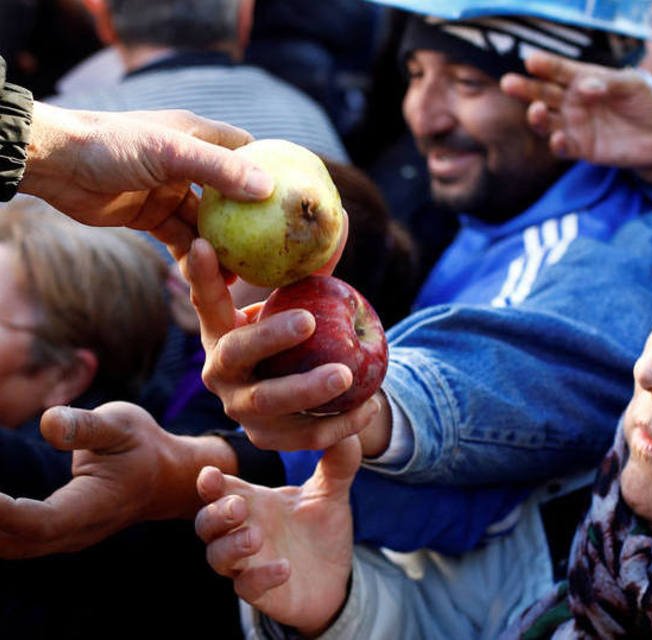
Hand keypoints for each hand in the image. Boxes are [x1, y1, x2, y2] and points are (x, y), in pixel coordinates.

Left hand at [0, 401, 236, 558]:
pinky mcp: (48, 535)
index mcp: (93, 507)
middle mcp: (73, 533)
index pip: (36, 522)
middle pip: (10, 543)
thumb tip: (48, 423)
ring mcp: (60, 539)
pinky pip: (8, 540)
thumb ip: (86, 425)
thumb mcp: (122, 423)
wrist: (165, 478)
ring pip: (5, 546)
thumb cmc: (142, 445)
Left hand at [20, 103, 273, 258]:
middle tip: (274, 247)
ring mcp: (171, 192)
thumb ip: (219, 171)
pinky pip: (182, 239)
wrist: (55, 165)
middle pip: (231, 194)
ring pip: (208, 223)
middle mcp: (189, 164)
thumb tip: (268, 188)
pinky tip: (210, 276)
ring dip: (223, 246)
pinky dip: (195, 256)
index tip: (293, 198)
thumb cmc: (112, 145)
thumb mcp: (171, 154)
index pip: (246, 150)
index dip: (270, 171)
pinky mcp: (153, 217)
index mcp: (198, 137)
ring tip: (244, 272)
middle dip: (251, 221)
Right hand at [184, 237, 389, 452]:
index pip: (207, 300)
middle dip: (270, 337)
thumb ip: (316, 269)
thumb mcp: (301, 304)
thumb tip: (342, 219)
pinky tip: (370, 407)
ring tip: (346, 375)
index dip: (202, 275)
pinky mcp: (266, 438)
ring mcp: (240, 409)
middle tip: (308, 321)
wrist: (304, 399)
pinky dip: (339, 424)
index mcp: (221, 333)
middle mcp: (220, 371)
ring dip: (307, 390)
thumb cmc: (298, 337)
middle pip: (239, 353)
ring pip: (269, 402)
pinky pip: (304, 434)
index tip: (203, 242)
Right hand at [195, 435, 360, 635]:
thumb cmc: (321, 529)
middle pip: (206, 522)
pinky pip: (246, 587)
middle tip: (238, 505)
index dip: (209, 482)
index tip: (211, 473)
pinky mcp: (261, 591)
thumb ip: (338, 462)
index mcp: (254, 502)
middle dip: (215, 513)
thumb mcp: (331, 492)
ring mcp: (248, 563)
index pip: (219, 489)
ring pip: (217, 556)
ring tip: (256, 536)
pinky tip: (284, 568)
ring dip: (231, 545)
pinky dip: (260, 577)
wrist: (337, 576)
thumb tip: (347, 429)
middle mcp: (243, 530)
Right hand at [501, 50, 651, 186]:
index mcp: (583, 81)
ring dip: (536, 116)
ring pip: (546, 121)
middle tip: (509, 82)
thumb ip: (609, 82)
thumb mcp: (634, 85)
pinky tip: (557, 138)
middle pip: (543, 94)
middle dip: (526, 88)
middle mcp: (573, 103)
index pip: (560, 71)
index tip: (531, 61)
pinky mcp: (581, 149)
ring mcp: (575, 126)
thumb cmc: (647, 104)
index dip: (546, 65)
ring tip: (535, 110)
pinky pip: (562, 148)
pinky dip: (557, 144)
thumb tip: (585, 87)